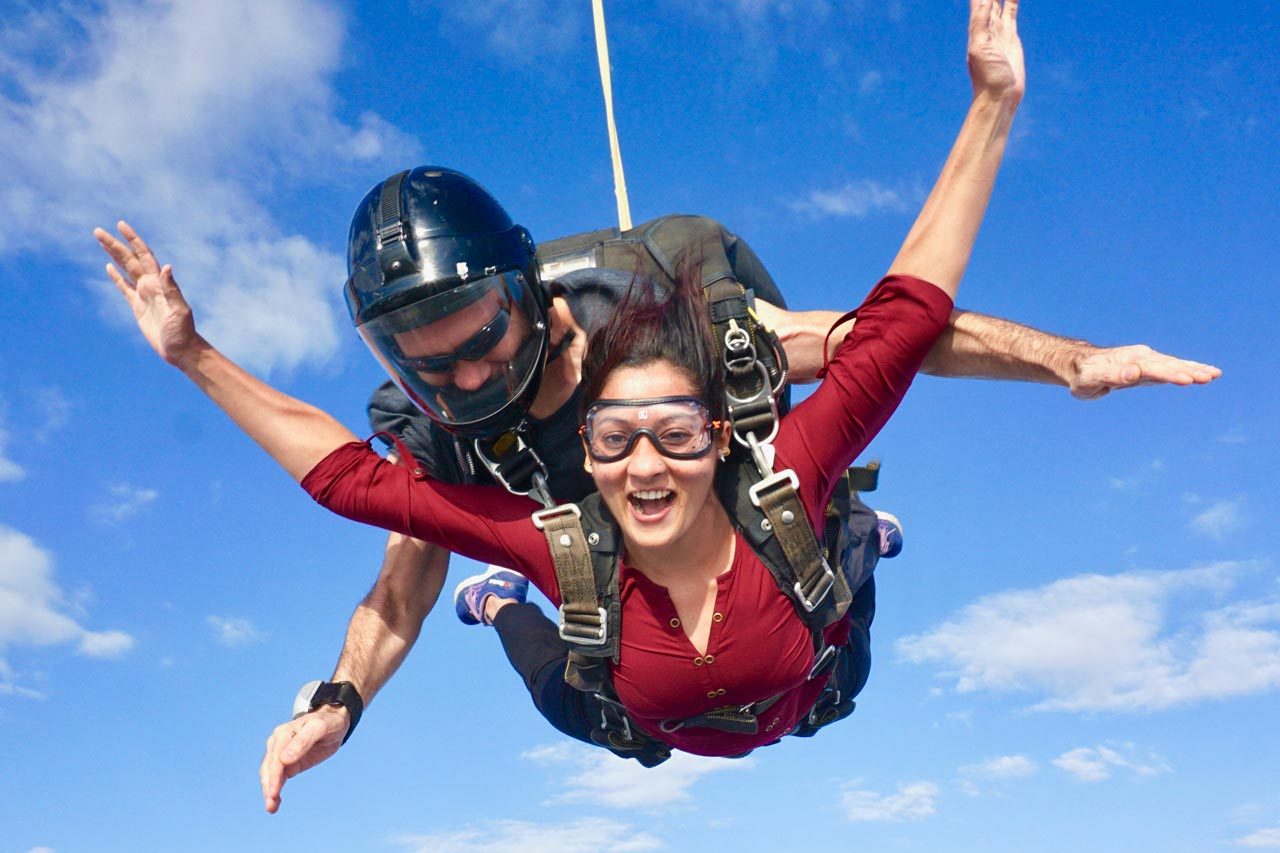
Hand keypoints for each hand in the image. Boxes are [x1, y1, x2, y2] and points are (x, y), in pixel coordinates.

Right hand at [94, 221, 203, 366]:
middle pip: (129, 259)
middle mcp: (150, 285)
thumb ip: (171, 289)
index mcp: (159, 283)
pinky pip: (124, 288)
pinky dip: (116, 277)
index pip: (144, 255)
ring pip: (125, 270)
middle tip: (97, 230)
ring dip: (113, 255)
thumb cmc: (183, 332)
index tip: (120, 225)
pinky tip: (108, 267)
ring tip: (101, 241)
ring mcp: (143, 295)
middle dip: (114, 244)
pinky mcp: (137, 307)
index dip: (133, 240)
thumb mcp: (179, 310)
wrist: (181, 350)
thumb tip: (167, 266)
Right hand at [259, 704, 349, 813]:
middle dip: (269, 787)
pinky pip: (277, 777)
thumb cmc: (327, 723)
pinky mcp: (287, 762)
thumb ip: (303, 741)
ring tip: (271, 808)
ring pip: (270, 774)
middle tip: (271, 806)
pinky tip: (275, 802)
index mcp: (284, 733)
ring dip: (269, 791)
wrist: (333, 721)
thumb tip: (285, 759)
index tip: (274, 792)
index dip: (274, 776)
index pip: (276, 758)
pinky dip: (274, 789)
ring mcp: (280, 753)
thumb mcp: (320, 728)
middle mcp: (277, 743)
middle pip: (270, 768)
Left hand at [968, 0, 1023, 104]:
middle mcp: (986, 25)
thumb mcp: (980, 49)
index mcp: (976, 27)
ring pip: (999, 0)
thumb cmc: (987, 77)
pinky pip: (1011, 11)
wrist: (1000, 96)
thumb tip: (984, 1)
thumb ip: (981, 24)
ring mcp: (998, 29)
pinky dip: (1012, 0)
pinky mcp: (1011, 36)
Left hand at [1070, 344, 1221, 399]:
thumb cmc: (1084, 376)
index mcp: (1129, 361)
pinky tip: (1203, 373)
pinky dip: (1188, 369)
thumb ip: (1112, 376)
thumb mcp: (1093, 379)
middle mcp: (1140, 357)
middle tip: (1211, 376)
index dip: (1169, 374)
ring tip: (1215, 374)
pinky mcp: (1149, 366)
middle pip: (1168, 364)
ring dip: (1194, 369)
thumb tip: (1133, 373)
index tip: (1187, 379)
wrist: (1080, 366)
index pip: (1152, 369)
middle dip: (1189, 370)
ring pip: (1173, 364)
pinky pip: (1171, 366)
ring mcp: (1146, 360)